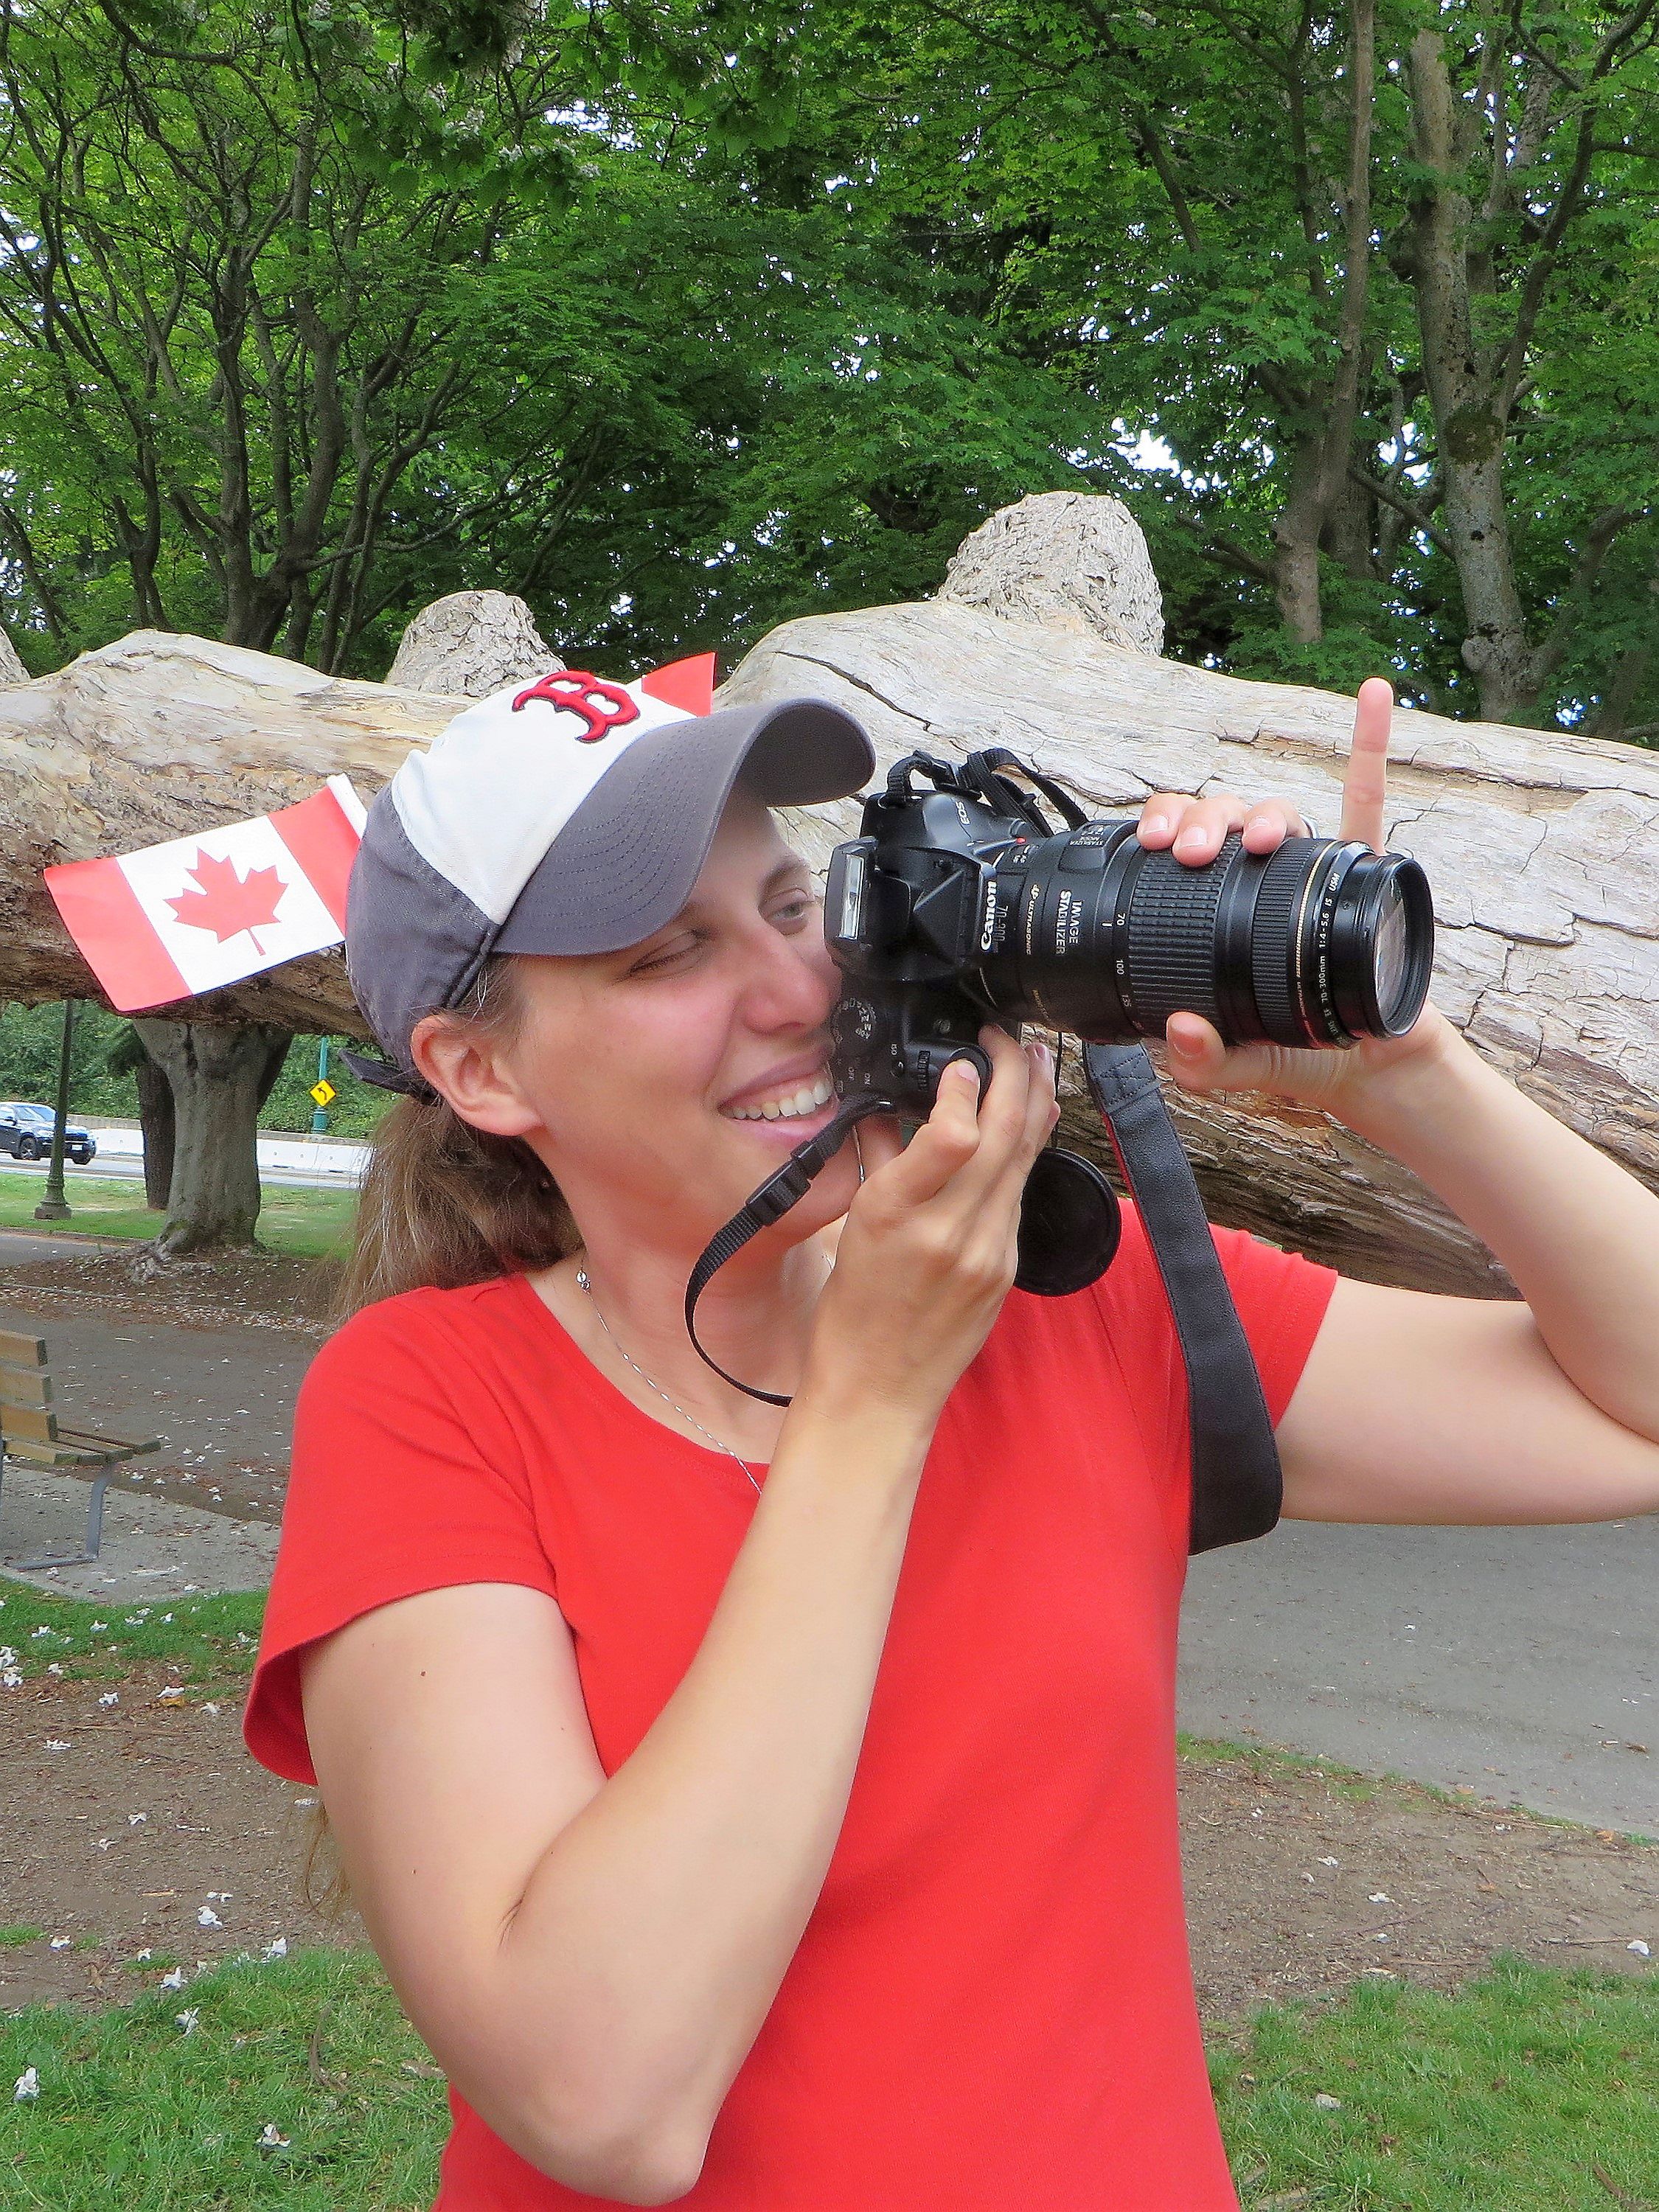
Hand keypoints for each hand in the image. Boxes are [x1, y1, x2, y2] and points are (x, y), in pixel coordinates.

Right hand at [806, 1026, 1058, 1419]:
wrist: (879, 1388)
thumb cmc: (853, 1311)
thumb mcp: (851, 1225)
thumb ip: (882, 1159)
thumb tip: (897, 1103)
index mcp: (894, 1215)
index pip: (954, 1134)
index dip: (966, 1085)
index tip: (961, 1060)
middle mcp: (949, 1231)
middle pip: (1005, 1134)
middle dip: (1014, 1074)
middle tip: (1008, 1040)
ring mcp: (988, 1251)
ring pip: (1024, 1158)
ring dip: (1032, 1102)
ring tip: (1029, 1063)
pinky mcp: (1007, 1267)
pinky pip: (1020, 1193)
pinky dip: (1023, 1150)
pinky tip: (1024, 1123)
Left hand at [1132, 677, 1457, 1119]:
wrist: (1375, 1068)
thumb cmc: (1302, 1058)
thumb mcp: (1242, 1070)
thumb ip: (1206, 1063)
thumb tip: (1176, 1032)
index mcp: (1215, 915)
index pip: (1177, 850)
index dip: (1162, 828)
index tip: (1154, 842)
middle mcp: (1256, 883)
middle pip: (1220, 820)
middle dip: (1201, 820)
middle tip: (1192, 851)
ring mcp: (1308, 873)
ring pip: (1279, 812)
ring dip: (1263, 812)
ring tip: (1260, 839)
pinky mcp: (1364, 874)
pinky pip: (1368, 802)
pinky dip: (1370, 744)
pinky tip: (1373, 696)